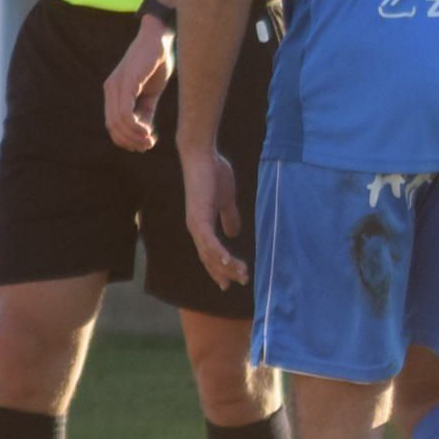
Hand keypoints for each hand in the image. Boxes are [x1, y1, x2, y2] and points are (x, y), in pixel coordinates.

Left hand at [104, 17, 171, 152]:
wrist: (160, 39)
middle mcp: (111, 90)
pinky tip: (148, 130)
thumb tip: (145, 130)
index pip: (112, 124)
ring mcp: (117, 86)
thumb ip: (145, 110)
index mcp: (114, 92)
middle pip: (113, 126)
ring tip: (150, 140)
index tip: (143, 146)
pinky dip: (135, 126)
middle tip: (147, 146)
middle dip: (130, 141)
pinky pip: (125, 112)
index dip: (125, 139)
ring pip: (119, 122)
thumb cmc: (156, 63)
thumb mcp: (150, 92)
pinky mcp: (127, 83)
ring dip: (134, 136)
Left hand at [182, 146, 247, 289]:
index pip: (210, 253)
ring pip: (210, 255)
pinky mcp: (199, 218)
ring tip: (242, 275)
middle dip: (225, 272)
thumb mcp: (226, 199)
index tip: (231, 281)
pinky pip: (209, 242)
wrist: (202, 156)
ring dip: (226, 267)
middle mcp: (196, 229)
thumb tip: (233, 233)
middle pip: (210, 259)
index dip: (220, 268)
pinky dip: (219, 254)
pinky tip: (229, 263)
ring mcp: (196, 225)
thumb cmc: (213, 173)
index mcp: (202, 225)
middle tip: (241, 282)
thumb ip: (229, 216)